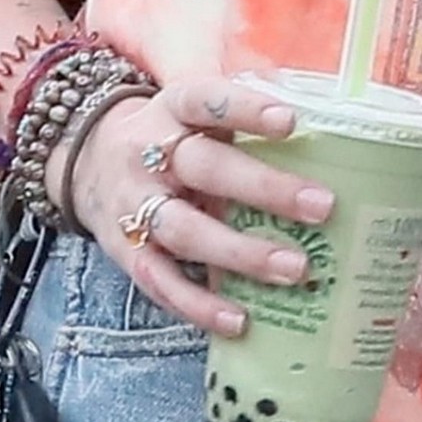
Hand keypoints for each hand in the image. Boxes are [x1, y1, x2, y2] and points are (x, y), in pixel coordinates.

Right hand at [46, 76, 333, 337]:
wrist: (88, 160)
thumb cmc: (172, 136)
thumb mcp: (196, 113)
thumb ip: (247, 120)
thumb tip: (333, 133)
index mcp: (173, 109)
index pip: (207, 101)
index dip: (246, 110)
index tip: (291, 122)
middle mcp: (149, 153)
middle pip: (206, 168)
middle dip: (264, 188)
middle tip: (322, 207)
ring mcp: (134, 204)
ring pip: (186, 229)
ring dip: (242, 252)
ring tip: (296, 269)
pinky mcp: (127, 252)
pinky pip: (161, 281)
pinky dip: (199, 305)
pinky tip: (241, 320)